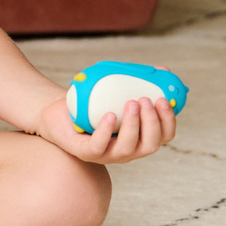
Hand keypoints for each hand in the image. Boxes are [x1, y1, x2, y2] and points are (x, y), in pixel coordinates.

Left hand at [36, 93, 176, 164]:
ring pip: (127, 147)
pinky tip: (109, 115)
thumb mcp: (115, 91)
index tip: (165, 99)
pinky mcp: (85, 152)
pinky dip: (106, 131)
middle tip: (146, 99)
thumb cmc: (90, 103)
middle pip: (150, 145)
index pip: (164, 136)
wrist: (57, 111)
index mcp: (138, 138)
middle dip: (152, 123)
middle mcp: (127, 151)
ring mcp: (107, 154)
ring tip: (131, 102)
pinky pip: (98, 146)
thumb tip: (164, 71)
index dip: (168, 121)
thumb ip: (138, 83)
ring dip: (133, 125)